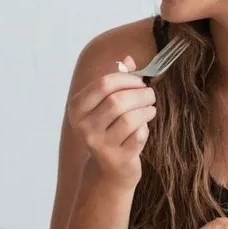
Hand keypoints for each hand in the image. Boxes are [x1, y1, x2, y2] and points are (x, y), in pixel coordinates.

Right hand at [66, 56, 155, 185]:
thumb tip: (128, 60)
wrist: (109, 168)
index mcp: (77, 108)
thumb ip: (116, 80)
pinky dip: (145, 128)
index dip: (127, 79)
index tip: (139, 81)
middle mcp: (83, 127)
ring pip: (130, 118)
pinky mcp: (116, 158)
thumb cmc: (110, 128)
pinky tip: (143, 127)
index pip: (103, 84)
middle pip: (117, 100)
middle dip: (140, 94)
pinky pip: (138, 135)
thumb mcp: (107, 102)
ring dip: (146, 110)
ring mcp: (99, 144)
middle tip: (150, 94)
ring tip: (150, 109)